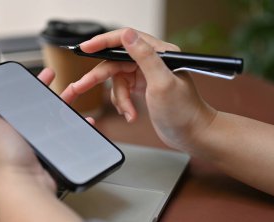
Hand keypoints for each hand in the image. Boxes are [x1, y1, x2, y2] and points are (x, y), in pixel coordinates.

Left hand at [0, 64, 81, 221]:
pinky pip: (64, 134)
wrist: (24, 185)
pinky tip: (83, 120)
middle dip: (46, 88)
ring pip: (51, 116)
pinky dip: (74, 126)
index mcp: (0, 120)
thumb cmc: (2, 156)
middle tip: (54, 76)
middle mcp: (17, 130)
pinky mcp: (49, 150)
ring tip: (73, 93)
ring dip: (62, 103)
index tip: (33, 70)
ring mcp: (34, 140)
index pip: (12, 95)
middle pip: (34, 103)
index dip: (23, 81)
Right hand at [61, 28, 216, 151]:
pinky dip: (123, 103)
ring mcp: (146, 75)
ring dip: (118, 98)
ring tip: (128, 112)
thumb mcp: (162, 83)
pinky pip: (122, 91)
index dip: (103, 42)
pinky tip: (131, 114)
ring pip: (117, 80)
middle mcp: (152, 61)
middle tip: (80, 86)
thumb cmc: (184, 112)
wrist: (193, 134)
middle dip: (99, 77)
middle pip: (115, 62)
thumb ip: (145, 57)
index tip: (84, 48)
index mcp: (159, 53)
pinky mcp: (143, 88)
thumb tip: (127, 35)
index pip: (125, 39)